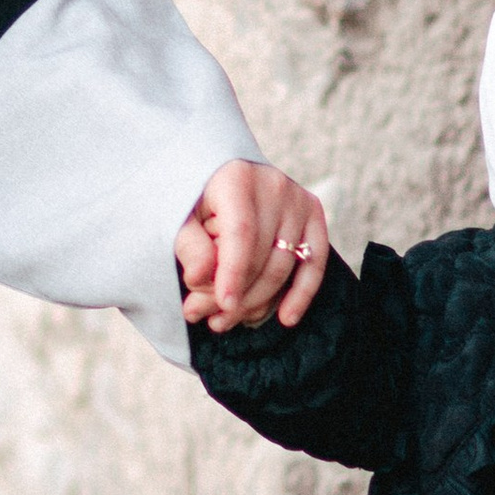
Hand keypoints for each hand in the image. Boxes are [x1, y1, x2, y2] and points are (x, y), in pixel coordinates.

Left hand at [177, 162, 328, 331]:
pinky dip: (301, 294)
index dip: (233, 272)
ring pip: (284, 266)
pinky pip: (314, 262)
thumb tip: (200, 278)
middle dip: (237, 295)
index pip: (241, 232)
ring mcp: (298, 200)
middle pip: (262, 255)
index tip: (224, 304)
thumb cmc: (197, 200)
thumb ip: (189, 245)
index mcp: (236, 178)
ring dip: (257, 302)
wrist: (223, 173)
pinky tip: (286, 318)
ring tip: (223, 321)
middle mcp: (274, 186)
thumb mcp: (180, 216)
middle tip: (206, 318)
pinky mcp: (313, 215)